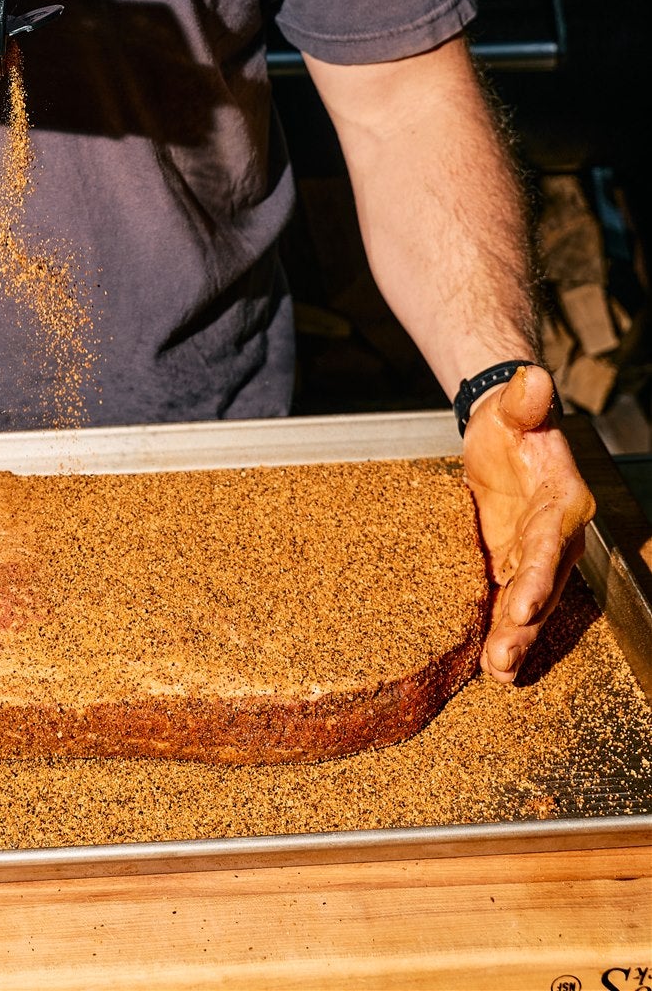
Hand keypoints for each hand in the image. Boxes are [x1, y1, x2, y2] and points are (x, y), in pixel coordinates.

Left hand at [462, 364, 594, 682]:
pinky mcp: (511, 562)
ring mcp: (534, 553)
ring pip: (527, 602)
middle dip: (525, 623)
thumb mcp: (516, 407)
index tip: (522, 602)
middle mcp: (555, 535)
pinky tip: (486, 662)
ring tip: (497, 672)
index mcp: (563, 502)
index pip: (552, 543)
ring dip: (514, 638)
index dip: (539, 574)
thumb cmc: (514, 420)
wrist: (506, 430)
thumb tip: (532, 377)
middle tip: (503, 658)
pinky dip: (499, 629)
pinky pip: (507, 599)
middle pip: (542, 585)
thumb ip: (524, 400)